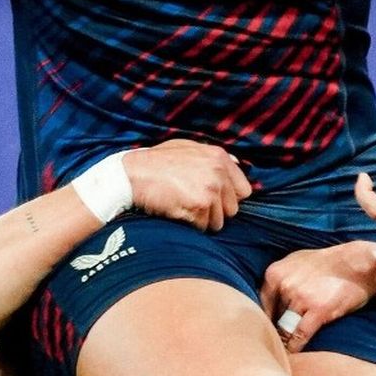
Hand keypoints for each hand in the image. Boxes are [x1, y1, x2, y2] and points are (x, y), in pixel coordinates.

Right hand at [124, 140, 251, 231]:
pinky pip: (203, 227)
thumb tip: (238, 163)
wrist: (131, 175)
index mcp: (219, 157)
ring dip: (203, 220)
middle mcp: (218, 172)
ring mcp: (210, 190)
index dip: (229, 199)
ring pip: (219, 221)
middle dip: (216, 212)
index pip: (244, 190)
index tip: (213, 200)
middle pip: (233, 209)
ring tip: (183, 206)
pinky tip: (177, 212)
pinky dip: (191, 225)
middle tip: (192, 204)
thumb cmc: (156, 162)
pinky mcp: (199, 206)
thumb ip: (213, 157)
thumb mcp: (187, 148)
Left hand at [261, 242, 375, 352]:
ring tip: (282, 355)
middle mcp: (284, 284)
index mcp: (275, 273)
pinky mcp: (318, 310)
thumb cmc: (330, 264)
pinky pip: (299, 336)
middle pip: (271, 318)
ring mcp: (300, 297)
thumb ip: (280, 278)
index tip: (266, 333)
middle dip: (274, 331)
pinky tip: (294, 355)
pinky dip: (295, 348)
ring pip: (283, 329)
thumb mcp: (297, 261)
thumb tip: (266, 299)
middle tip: (272, 346)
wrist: (361, 264)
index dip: (264, 321)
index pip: (260, 305)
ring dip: (283, 342)